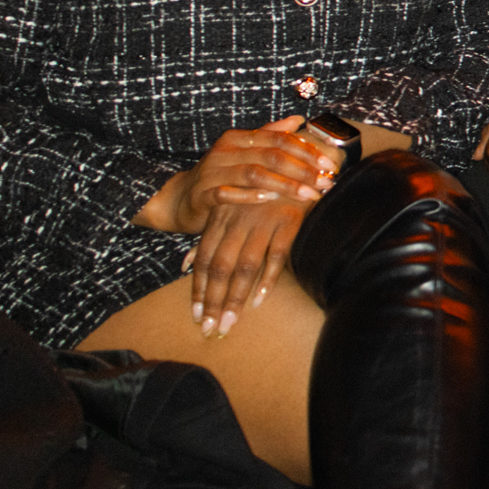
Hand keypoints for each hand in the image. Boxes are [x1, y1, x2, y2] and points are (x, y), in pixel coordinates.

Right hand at [140, 117, 339, 234]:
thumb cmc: (220, 175)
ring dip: (284, 184)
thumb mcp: (244, 152)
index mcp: (239, 138)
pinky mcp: (203, 194)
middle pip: (270, 156)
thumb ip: (269, 135)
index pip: (279, 139)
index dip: (306, 150)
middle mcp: (225, 151)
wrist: (180, 198)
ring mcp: (212, 171)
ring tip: (307, 194)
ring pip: (254, 174)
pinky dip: (250, 195)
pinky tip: (270, 199)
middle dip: (302, 169)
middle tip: (325, 183)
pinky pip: (228, 193)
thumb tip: (298, 119)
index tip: (329, 164)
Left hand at [188, 194, 310, 337]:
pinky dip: (267, 279)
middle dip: (213, 300)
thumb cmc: (264, 188)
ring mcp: (263, 220)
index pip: (204, 258)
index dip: (199, 289)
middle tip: (209, 328)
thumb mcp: (230, 206)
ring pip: (244, 266)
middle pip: (220, 266)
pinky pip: (276, 255)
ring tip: (229, 322)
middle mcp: (237, 220)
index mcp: (221, 216)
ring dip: (235, 297)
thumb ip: (210, 235)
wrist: (302, 160)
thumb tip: (186, 264)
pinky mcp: (288, 221)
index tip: (197, 316)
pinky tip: (258, 300)